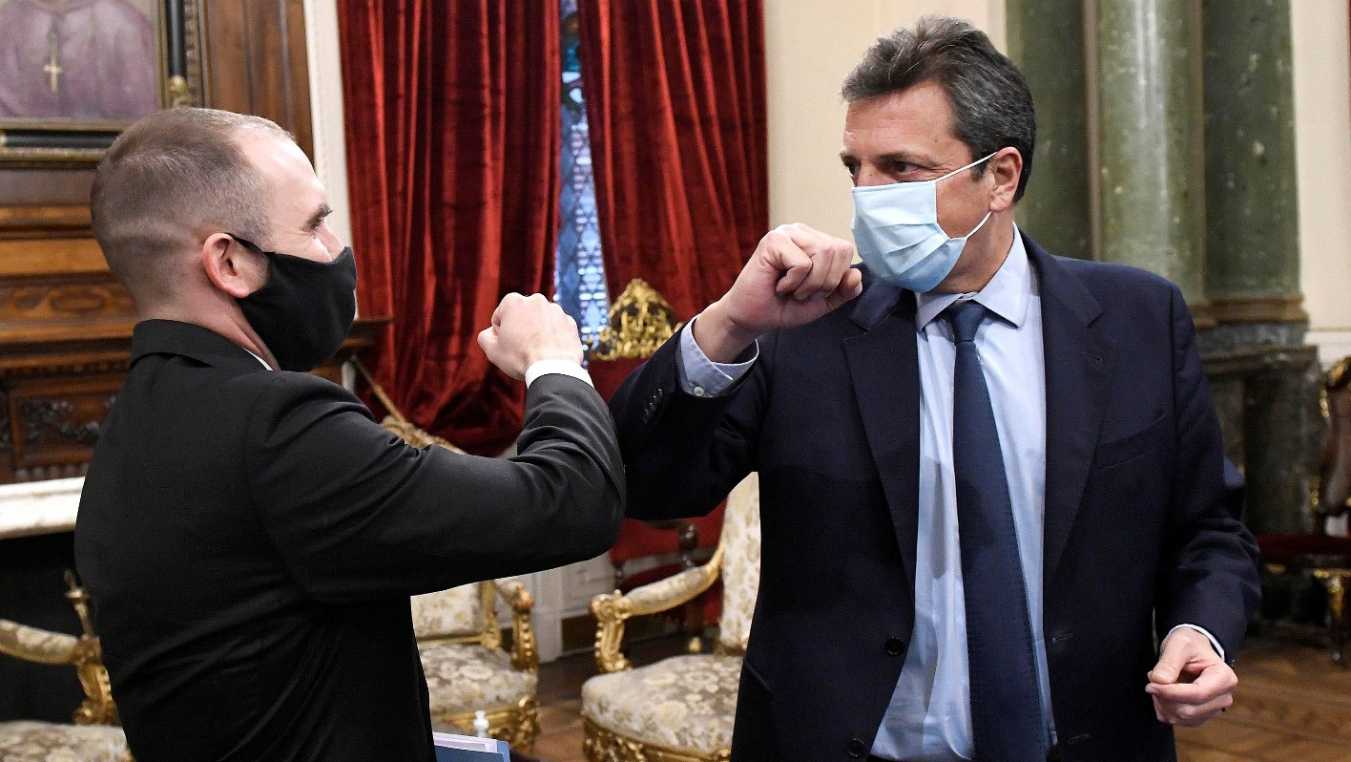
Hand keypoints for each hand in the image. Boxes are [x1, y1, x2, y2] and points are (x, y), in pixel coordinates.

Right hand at [478, 293, 581, 379]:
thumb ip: (485, 336)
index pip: (500, 316)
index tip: (507, 344)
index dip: (500, 333)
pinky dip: (553, 337)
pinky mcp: (571, 322)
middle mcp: (537, 300)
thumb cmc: (520, 358)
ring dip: (538, 332)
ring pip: (541, 321)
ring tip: (537, 351)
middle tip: (521, 349)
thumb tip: (490, 333)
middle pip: (522, 316)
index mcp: (514, 301)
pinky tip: (550, 352)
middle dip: (520, 328)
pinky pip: (557, 329)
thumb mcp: (492, 350)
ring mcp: (556, 310)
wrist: (553, 369)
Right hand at [695, 223, 863, 361]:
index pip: (845, 251)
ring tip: (791, 289)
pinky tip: (778, 284)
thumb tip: (856, 274)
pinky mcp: (773, 241)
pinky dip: (793, 283)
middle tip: (802, 292)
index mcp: (816, 241)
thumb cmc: (783, 306)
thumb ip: (844, 290)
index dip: (836, 278)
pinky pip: (802, 263)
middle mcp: (802, 232)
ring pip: (823, 254)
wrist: (753, 318)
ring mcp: (787, 233)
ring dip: (809, 284)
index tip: (813, 291)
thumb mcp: (823, 301)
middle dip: (824, 282)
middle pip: (838, 250)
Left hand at [1145, 628, 1236, 726]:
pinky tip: (1163, 693)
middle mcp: (1223, 697)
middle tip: (1152, 679)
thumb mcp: (1179, 643)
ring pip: (1182, 718)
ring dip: (1162, 703)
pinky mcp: (1201, 716)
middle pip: (1189, 710)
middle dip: (1164, 698)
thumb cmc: (1190, 644)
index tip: (1151, 685)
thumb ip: (1169, 662)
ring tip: (1159, 683)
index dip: (1170, 693)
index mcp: (1224, 678)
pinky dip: (1164, 709)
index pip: (1197, 694)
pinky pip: (1178, 721)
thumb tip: (1159, 681)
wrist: (1195, 650)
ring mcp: (1214, 709)